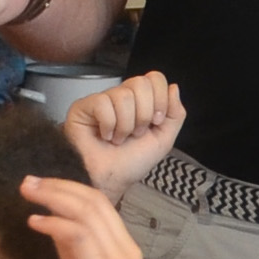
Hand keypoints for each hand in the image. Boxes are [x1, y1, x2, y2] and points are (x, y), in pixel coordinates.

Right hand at [64, 71, 184, 194]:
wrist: (111, 180)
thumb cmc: (131, 163)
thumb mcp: (163, 139)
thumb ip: (175, 114)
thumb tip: (174, 88)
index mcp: (141, 100)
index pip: (154, 78)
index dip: (160, 99)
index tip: (156, 121)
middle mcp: (121, 96)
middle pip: (141, 83)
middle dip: (144, 114)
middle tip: (136, 133)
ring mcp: (102, 100)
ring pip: (123, 95)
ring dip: (126, 125)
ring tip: (118, 139)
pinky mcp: (83, 107)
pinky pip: (103, 103)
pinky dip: (108, 125)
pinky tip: (104, 136)